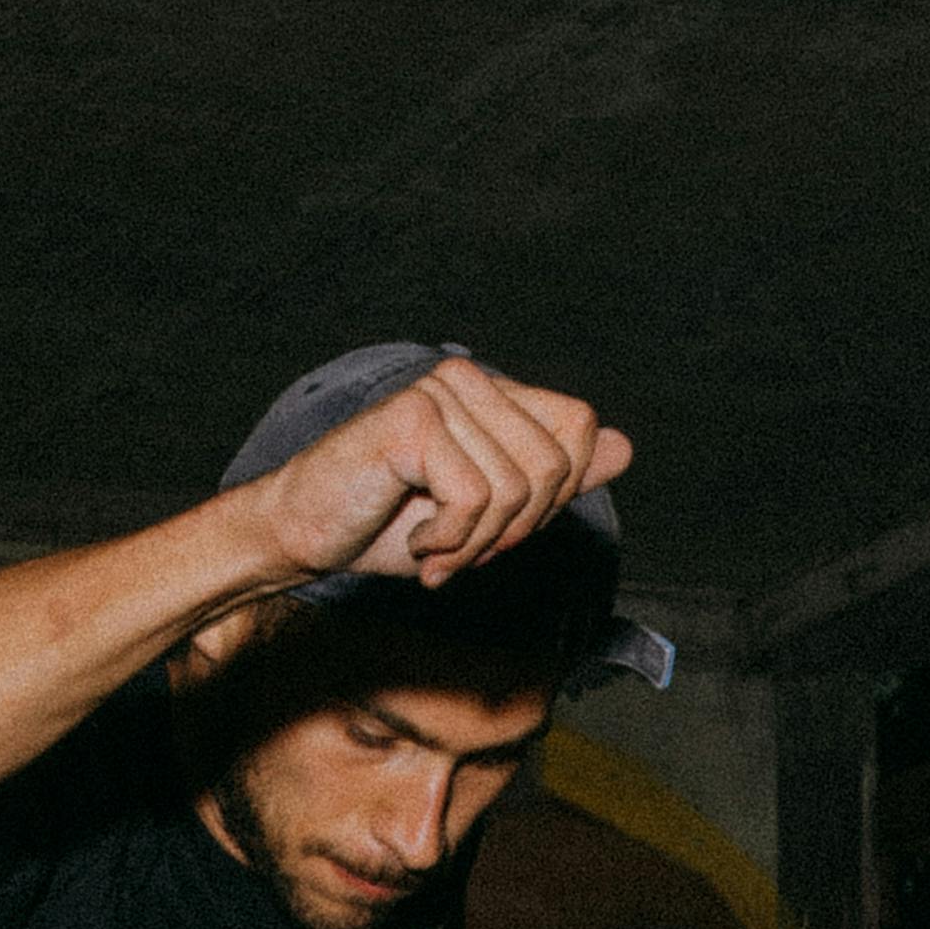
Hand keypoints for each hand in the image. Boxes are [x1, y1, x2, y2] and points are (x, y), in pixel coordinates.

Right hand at [248, 350, 632, 595]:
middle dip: (513, 530)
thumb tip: (624, 447)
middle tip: (462, 548)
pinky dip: (447, 541)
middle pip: (551, 466)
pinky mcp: (413, 420)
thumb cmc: (388, 524)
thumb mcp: (488, 514)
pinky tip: (415, 538)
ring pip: (513, 490)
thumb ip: (552, 482)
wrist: (304, 535)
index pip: (579, 428)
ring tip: (434, 546)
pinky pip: (472, 499)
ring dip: (475, 543)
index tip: (501, 529)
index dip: (556, 495)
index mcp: (493, 393)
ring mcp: (440, 393)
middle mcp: (469, 380)